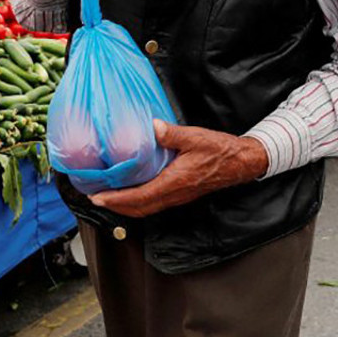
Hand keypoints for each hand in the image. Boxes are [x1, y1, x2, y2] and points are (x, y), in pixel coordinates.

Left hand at [89, 120, 269, 217]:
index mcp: (175, 182)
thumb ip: (172, 134)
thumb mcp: (195, 137)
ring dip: (126, 205)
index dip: (117, 200)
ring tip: (108, 196)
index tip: (99, 197)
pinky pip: (155, 203)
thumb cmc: (220, 150)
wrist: (241, 162)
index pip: (140, 197)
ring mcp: (178, 196)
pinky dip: (138, 201)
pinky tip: (130, 191)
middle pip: (139, 208)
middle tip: (95, 198)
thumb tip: (153, 127)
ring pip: (147, 208)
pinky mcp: (181, 193)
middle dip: (116, 206)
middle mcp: (175, 194)